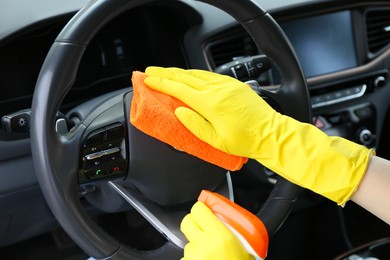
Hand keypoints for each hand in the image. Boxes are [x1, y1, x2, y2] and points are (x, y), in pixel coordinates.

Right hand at [145, 66, 373, 204]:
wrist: (270, 133)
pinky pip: (209, 75)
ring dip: (179, 72)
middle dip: (165, 73)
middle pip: (185, 77)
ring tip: (165, 72)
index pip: (179, 89)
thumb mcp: (216, 141)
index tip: (148, 80)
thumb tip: (179, 112)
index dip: (161, 84)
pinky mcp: (233, 84)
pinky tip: (189, 75)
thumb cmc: (245, 141)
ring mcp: (226, 85)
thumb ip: (194, 126)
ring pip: (196, 73)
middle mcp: (217, 90)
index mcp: (211, 104)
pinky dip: (195, 74)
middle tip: (150, 71)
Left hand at [180, 201, 253, 259]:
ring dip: (195, 245)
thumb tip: (223, 216)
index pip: (198, 209)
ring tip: (210, 253)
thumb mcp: (245, 247)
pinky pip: (187, 258)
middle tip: (204, 228)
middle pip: (186, 222)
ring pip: (187, 242)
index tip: (205, 210)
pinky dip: (194, 259)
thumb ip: (232, 230)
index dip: (201, 209)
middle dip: (194, 223)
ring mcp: (193, 258)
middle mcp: (203, 245)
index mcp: (220, 236)